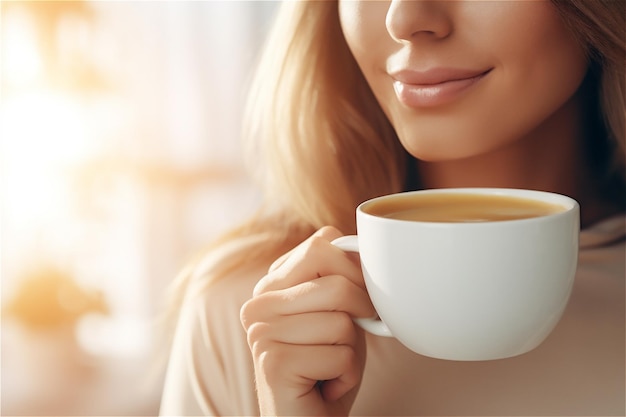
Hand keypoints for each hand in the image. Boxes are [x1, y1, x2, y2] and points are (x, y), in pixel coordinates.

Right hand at [240, 226, 374, 415]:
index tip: (358, 301)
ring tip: (329, 364)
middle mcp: (258, 303)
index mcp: (271, 284)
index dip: (356, 272)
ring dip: (351, 351)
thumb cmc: (327, 365)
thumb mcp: (338, 312)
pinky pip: (341, 356)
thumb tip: (361, 247)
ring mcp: (261, 332)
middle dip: (359, 312)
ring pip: (342, 322)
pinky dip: (347, 375)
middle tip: (347, 338)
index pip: (322, 244)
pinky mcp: (273, 363)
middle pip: (337, 283)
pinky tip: (325, 383)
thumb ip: (341, 277)